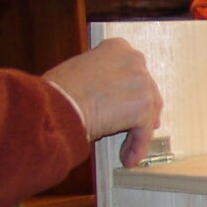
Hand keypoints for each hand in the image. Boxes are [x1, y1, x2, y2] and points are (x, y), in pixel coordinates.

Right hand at [42, 37, 162, 167]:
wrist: (59, 103)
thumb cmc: (60, 89)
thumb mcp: (82, 69)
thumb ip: (103, 78)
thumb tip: (110, 97)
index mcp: (119, 47)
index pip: (133, 72)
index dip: (133, 91)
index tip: (130, 104)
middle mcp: (135, 61)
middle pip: (147, 91)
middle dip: (143, 112)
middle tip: (137, 128)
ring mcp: (141, 84)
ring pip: (147, 114)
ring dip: (138, 134)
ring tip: (129, 150)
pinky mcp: (143, 108)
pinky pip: (143, 132)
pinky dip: (137, 147)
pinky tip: (128, 158)